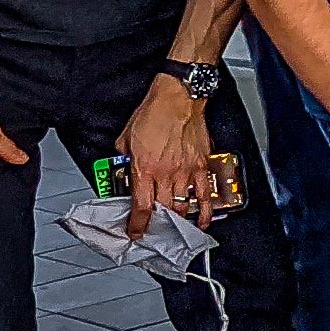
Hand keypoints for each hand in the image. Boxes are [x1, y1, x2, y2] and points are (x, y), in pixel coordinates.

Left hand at [114, 76, 214, 236]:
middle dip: (156, 223)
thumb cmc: (153, 113)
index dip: (137, 224)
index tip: (135, 232)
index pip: (141, 206)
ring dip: (177, 218)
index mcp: (144, 168)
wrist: (178, 98)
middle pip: (162, 209)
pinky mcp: (201, 165)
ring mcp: (186, 171)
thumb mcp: (126, 138)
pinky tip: (201, 220)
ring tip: (173, 226)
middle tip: (153, 229)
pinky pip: (205, 194)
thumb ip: (124, 159)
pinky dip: (204, 211)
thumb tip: (124, 170)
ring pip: (182, 205)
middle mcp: (166, 173)